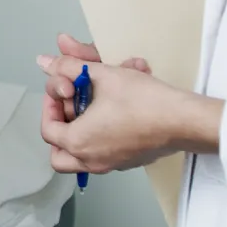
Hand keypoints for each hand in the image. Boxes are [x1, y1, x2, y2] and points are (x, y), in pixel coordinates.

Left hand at [37, 35, 220, 175]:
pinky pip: (105, 153)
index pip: (48, 128)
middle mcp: (91, 160)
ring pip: (82, 156)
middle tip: (72, 106)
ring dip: (82, 131)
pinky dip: (103, 134)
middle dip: (61, 128)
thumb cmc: (144, 100)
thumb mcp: (101, 75)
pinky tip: (118, 108)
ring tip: (95, 105)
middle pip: (59, 153)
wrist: (184, 120)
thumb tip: (43, 61)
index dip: (50, 106)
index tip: (62, 90)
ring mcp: (111, 164)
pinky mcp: (129, 162)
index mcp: (78, 142)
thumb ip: (68, 67)